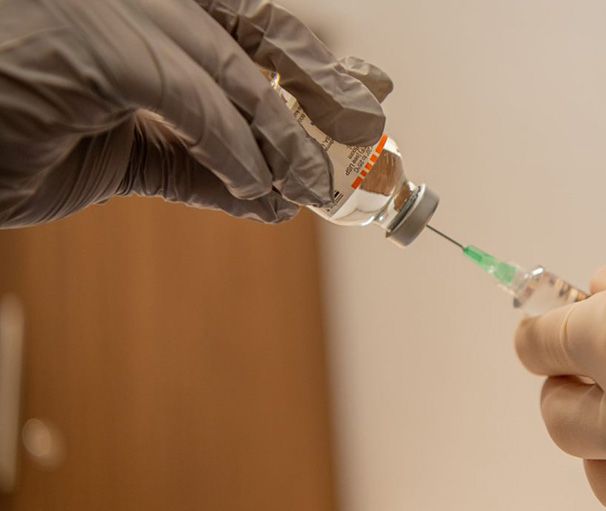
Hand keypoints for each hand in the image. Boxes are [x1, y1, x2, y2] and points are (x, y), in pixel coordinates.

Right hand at [0, 0, 390, 226]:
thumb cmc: (16, 144)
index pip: (249, 21)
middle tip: (367, 128)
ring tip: (311, 184)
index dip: (314, 57)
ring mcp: (111, 10)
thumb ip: (198, 162)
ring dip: (281, 137)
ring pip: (229, 69)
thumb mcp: (126, 154)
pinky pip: (190, 100)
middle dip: (322, 81)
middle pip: (255, 29)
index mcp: (144, 9)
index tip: (368, 87)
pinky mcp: (92, 47)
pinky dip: (231, 149)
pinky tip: (256, 186)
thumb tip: (272, 195)